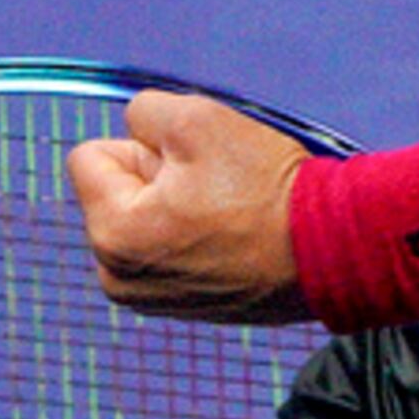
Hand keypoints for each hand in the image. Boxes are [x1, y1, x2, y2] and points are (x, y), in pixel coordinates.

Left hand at [66, 87, 311, 324]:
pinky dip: (193, 236)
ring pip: (143, 216)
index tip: (189, 163)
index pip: (90, 155)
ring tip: (227, 213)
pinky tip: (234, 237)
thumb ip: (143, 112)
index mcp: (111, 234)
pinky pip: (168, 247)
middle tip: (215, 188)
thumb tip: (136, 131)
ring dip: (175, 205)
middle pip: (117, 189)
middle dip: (156, 177)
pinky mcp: (180, 306)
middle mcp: (117, 277)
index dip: (142, 144)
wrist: (328, 249)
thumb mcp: (196, 119)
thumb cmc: (264, 188)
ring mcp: (148, 298)